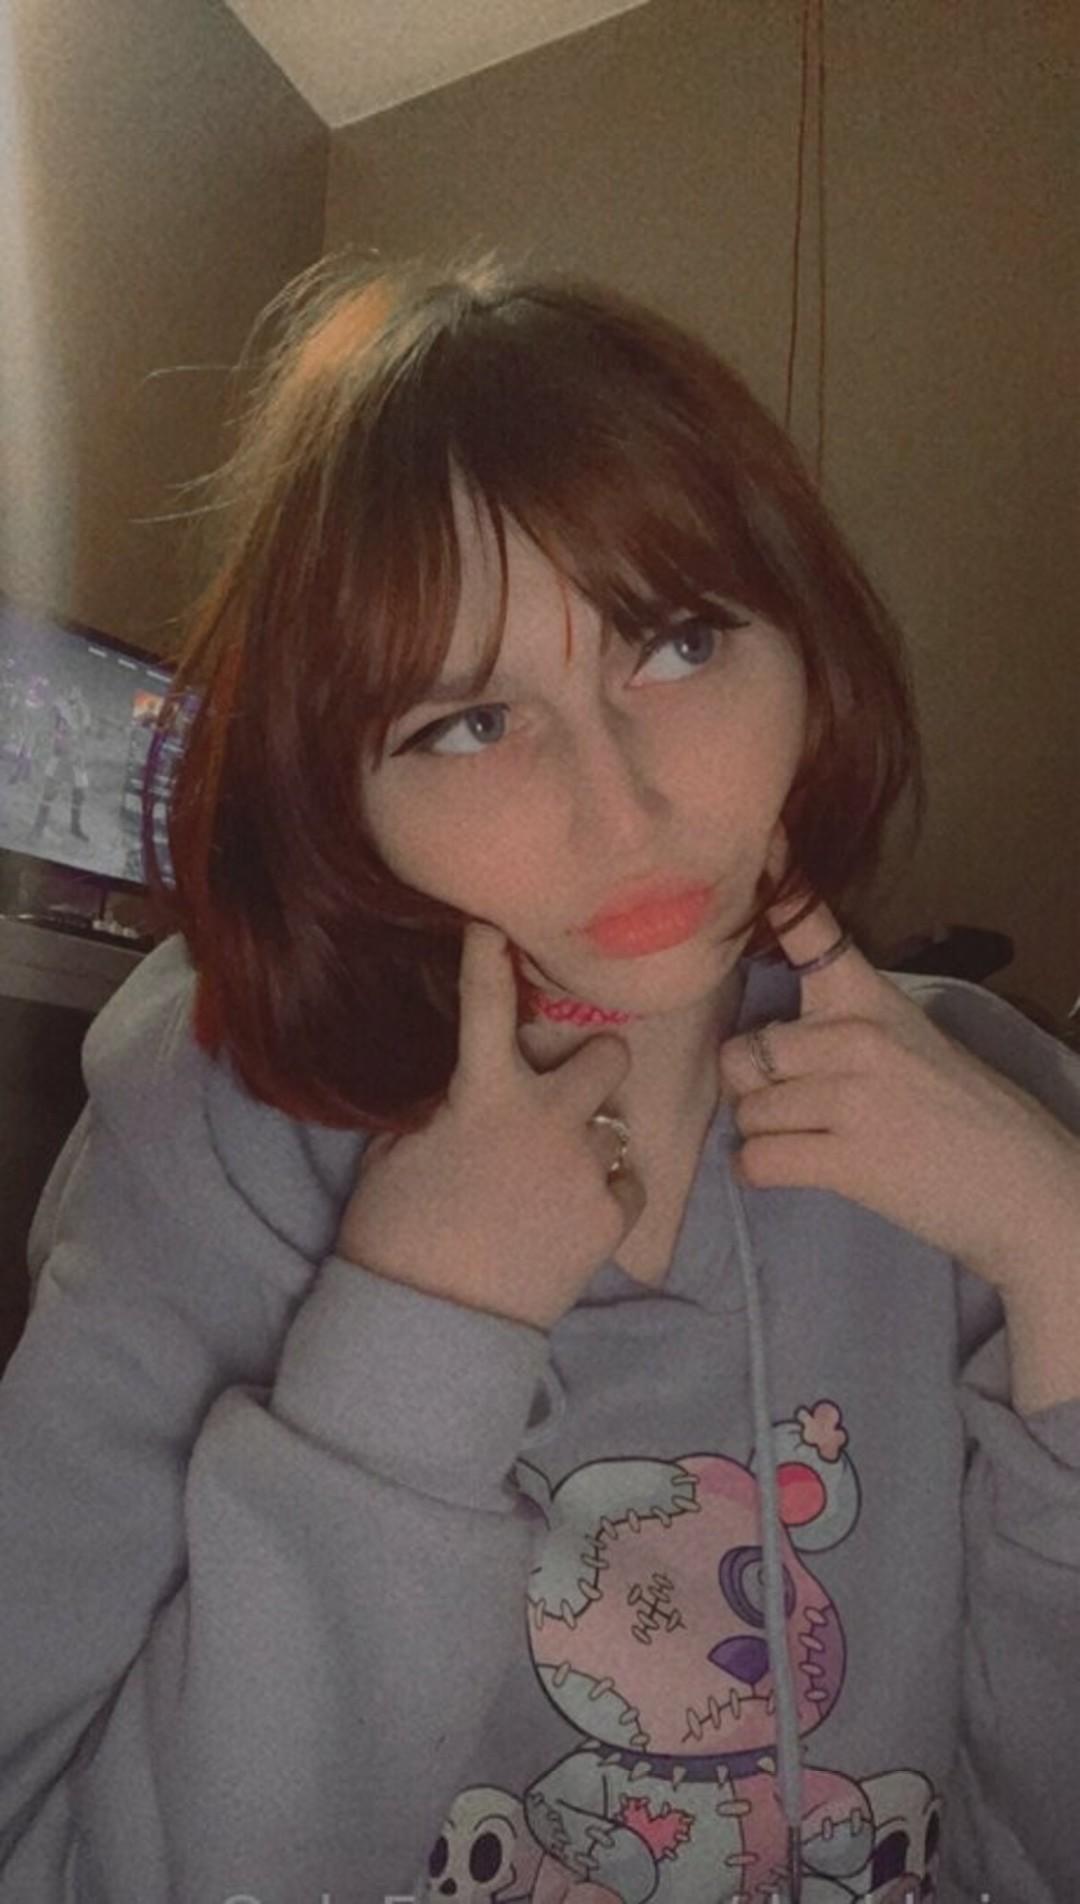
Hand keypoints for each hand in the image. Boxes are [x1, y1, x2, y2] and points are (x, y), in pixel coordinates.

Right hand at [337, 920, 647, 1330]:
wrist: (433, 1324)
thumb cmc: (396, 1234)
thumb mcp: (399, 1152)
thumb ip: (444, 1108)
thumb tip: (464, 1091)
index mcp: (484, 1094)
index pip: (488, 1006)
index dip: (489, 958)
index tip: (494, 925)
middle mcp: (548, 1118)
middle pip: (609, 1056)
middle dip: (592, 1066)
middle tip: (565, 1093)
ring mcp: (586, 1168)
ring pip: (615, 1126)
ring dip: (591, 1141)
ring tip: (555, 1177)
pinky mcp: (610, 1220)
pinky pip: (628, 1184)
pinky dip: (607, 1193)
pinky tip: (571, 1212)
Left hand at [718, 826, 1079, 1288]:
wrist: (1025, 1189)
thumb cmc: (963, 1117)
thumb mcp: (910, 1041)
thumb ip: (840, 1026)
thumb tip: (766, 1041)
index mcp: (870, 998)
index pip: (814, 929)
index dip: (781, 885)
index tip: (760, 837)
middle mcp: (857, 1035)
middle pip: (742, 1050)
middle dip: (753, 1087)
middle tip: (798, 1107)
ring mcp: (853, 1095)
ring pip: (745, 1109)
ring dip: (763, 1135)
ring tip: (816, 1141)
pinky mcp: (848, 1158)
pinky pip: (755, 1159)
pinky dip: (762, 1174)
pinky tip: (801, 1171)